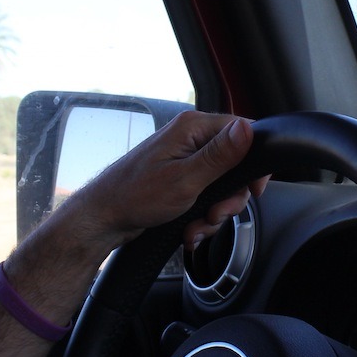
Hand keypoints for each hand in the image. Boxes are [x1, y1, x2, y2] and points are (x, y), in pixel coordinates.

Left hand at [56, 111, 264, 257]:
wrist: (103, 218)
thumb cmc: (135, 196)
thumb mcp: (185, 179)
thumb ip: (220, 155)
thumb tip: (247, 129)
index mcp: (192, 128)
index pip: (242, 131)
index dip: (253, 163)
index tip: (253, 189)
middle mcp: (190, 139)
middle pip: (235, 165)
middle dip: (228, 198)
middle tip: (215, 214)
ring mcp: (184, 160)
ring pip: (222, 186)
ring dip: (213, 213)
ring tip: (195, 226)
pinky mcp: (180, 178)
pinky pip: (206, 196)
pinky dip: (201, 216)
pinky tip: (188, 228)